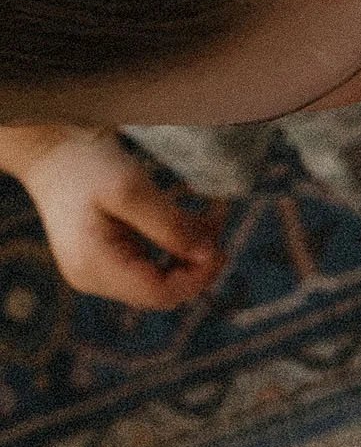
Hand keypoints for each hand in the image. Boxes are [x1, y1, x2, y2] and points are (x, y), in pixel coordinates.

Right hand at [3, 125, 222, 306]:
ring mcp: (100, 273)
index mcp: (94, 266)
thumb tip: (209, 255)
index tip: (220, 245)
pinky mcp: (110, 261)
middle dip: (198, 264)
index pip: (159, 294)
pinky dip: (178, 248)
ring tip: (211, 217)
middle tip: (219, 224)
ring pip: (163, 279)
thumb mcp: (131, 190)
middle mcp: (94, 278)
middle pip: (163, 291)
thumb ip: (170, 225)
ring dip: (192, 254)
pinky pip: (154, 266)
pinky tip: (193, 222)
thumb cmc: (88, 166)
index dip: (198, 277)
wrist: (54, 152)